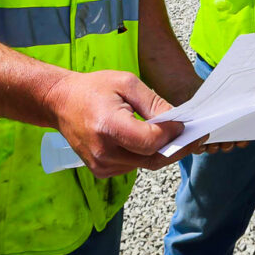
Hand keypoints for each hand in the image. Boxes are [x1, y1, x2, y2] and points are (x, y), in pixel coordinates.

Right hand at [45, 70, 185, 178]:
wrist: (61, 103)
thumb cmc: (93, 88)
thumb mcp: (126, 83)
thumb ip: (153, 103)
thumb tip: (177, 121)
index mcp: (108, 127)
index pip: (150, 141)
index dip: (172, 135)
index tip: (186, 125)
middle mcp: (103, 152)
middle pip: (152, 158)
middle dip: (176, 148)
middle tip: (194, 137)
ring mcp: (101, 165)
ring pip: (146, 164)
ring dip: (162, 151)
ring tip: (173, 135)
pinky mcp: (101, 171)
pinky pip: (134, 166)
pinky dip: (145, 154)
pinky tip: (149, 140)